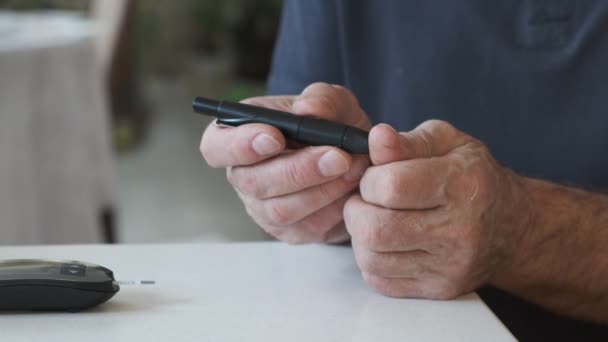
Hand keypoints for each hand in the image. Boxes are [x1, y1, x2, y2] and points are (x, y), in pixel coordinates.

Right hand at [200, 83, 371, 243]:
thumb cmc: (331, 124)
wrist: (356, 158)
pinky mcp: (290, 231)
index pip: (215, 147)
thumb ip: (321, 99)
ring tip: (355, 167)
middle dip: (298, 169)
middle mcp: (243, 175)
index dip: (239, 145)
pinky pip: (309, 226)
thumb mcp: (332, 101)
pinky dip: (335, 206)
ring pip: (281, 209)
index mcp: (237, 136)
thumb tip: (308, 110)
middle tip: (338, 156)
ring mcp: (263, 209)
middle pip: (252, 182)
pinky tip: (353, 187)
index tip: (275, 137)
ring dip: (323, 189)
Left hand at [344, 121, 529, 298]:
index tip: (376, 177)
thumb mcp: (449, 143)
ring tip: (374, 219)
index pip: (390, 187)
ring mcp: (450, 266)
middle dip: (356, 211)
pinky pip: (380, 280)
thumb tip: (377, 137)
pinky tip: (386, 242)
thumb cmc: (473, 177)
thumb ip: (409, 141)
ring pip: (372, 259)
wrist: (513, 227)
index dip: (369, 180)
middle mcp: (459, 230)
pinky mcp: (440, 289)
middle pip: (375, 229)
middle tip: (365, 201)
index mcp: (461, 185)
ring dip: (360, 237)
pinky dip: (371, 260)